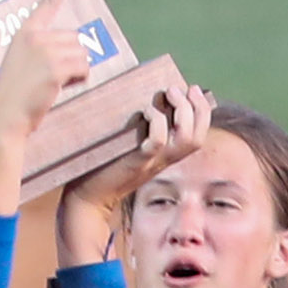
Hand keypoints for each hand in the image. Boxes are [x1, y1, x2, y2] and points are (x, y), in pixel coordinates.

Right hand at [0, 0, 89, 137]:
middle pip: (75, 38)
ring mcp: (46, 51)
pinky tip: (58, 89)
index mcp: (24, 34)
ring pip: (82, 53)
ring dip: (75, 71)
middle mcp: (36, 38)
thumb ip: (41, 51)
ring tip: (51, 85)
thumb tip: (77, 50)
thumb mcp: (20, 64)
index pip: (46, 6)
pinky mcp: (57, 67)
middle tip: (49, 79)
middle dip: (71, 58)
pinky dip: (78, 80)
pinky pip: (84, 68)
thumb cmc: (13, 97)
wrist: (4, 117)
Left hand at [55, 82, 210, 262]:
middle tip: (178, 88)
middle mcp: (163, 161)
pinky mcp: (135, 163)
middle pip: (196, 137)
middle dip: (197, 108)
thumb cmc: (102, 169)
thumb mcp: (127, 148)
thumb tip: (144, 102)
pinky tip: (147, 111)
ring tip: (168, 94)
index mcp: (164, 157)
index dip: (202, 111)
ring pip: (185, 140)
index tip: (193, 90)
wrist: (86, 199)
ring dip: (182, 112)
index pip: (197, 136)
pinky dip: (157, 123)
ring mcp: (151, 163)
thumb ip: (140, 131)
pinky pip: (157, 143)